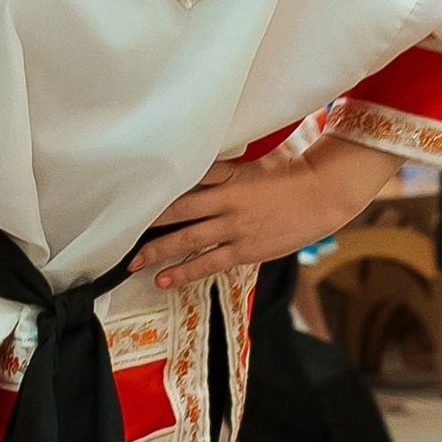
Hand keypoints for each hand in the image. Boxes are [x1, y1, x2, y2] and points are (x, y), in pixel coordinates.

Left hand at [133, 133, 397, 289]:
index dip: (154, 192)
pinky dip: (184, 272)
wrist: (324, 194)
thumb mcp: (252, 161)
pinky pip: (209, 263)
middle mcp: (226, 201)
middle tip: (117, 234)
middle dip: (145, 225)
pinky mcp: (246, 249)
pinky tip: (163, 280)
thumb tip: (189, 164)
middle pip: (177, 212)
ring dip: (157, 252)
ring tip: (133, 264)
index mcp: (227, 175)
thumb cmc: (288, 172)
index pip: (182, 182)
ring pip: (187, 240)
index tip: (127, 196)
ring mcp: (235, 228)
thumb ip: (220, 166)